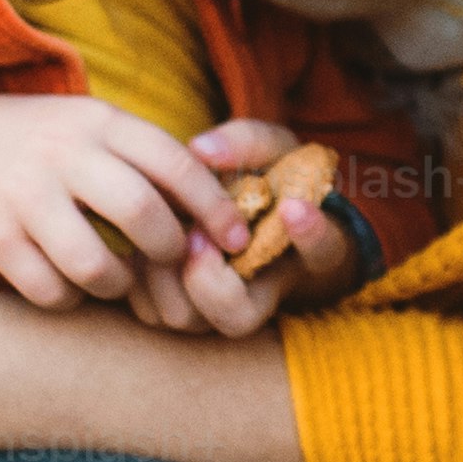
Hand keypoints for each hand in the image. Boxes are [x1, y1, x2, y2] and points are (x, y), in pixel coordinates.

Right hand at [0, 89, 241, 312]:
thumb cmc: (33, 143)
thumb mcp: (85, 126)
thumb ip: (140, 155)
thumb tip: (216, 201)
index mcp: (97, 122)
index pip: (175, 162)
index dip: (215, 206)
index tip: (235, 238)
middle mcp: (62, 153)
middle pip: (141, 211)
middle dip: (168, 250)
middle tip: (170, 263)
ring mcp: (23, 194)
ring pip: (94, 263)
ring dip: (118, 285)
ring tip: (117, 281)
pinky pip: (47, 289)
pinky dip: (68, 299)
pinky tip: (68, 286)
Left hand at [147, 119, 355, 335]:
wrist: (238, 201)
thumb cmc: (263, 175)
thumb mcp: (269, 148)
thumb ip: (247, 142)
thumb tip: (201, 148)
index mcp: (304, 249)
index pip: (324, 250)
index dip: (311, 234)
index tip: (293, 205)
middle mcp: (261, 292)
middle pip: (236, 317)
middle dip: (209, 279)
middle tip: (197, 235)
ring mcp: (214, 306)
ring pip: (186, 319)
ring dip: (167, 275)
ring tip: (162, 229)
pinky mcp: (175, 305)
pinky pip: (149, 308)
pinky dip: (139, 276)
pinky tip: (138, 235)